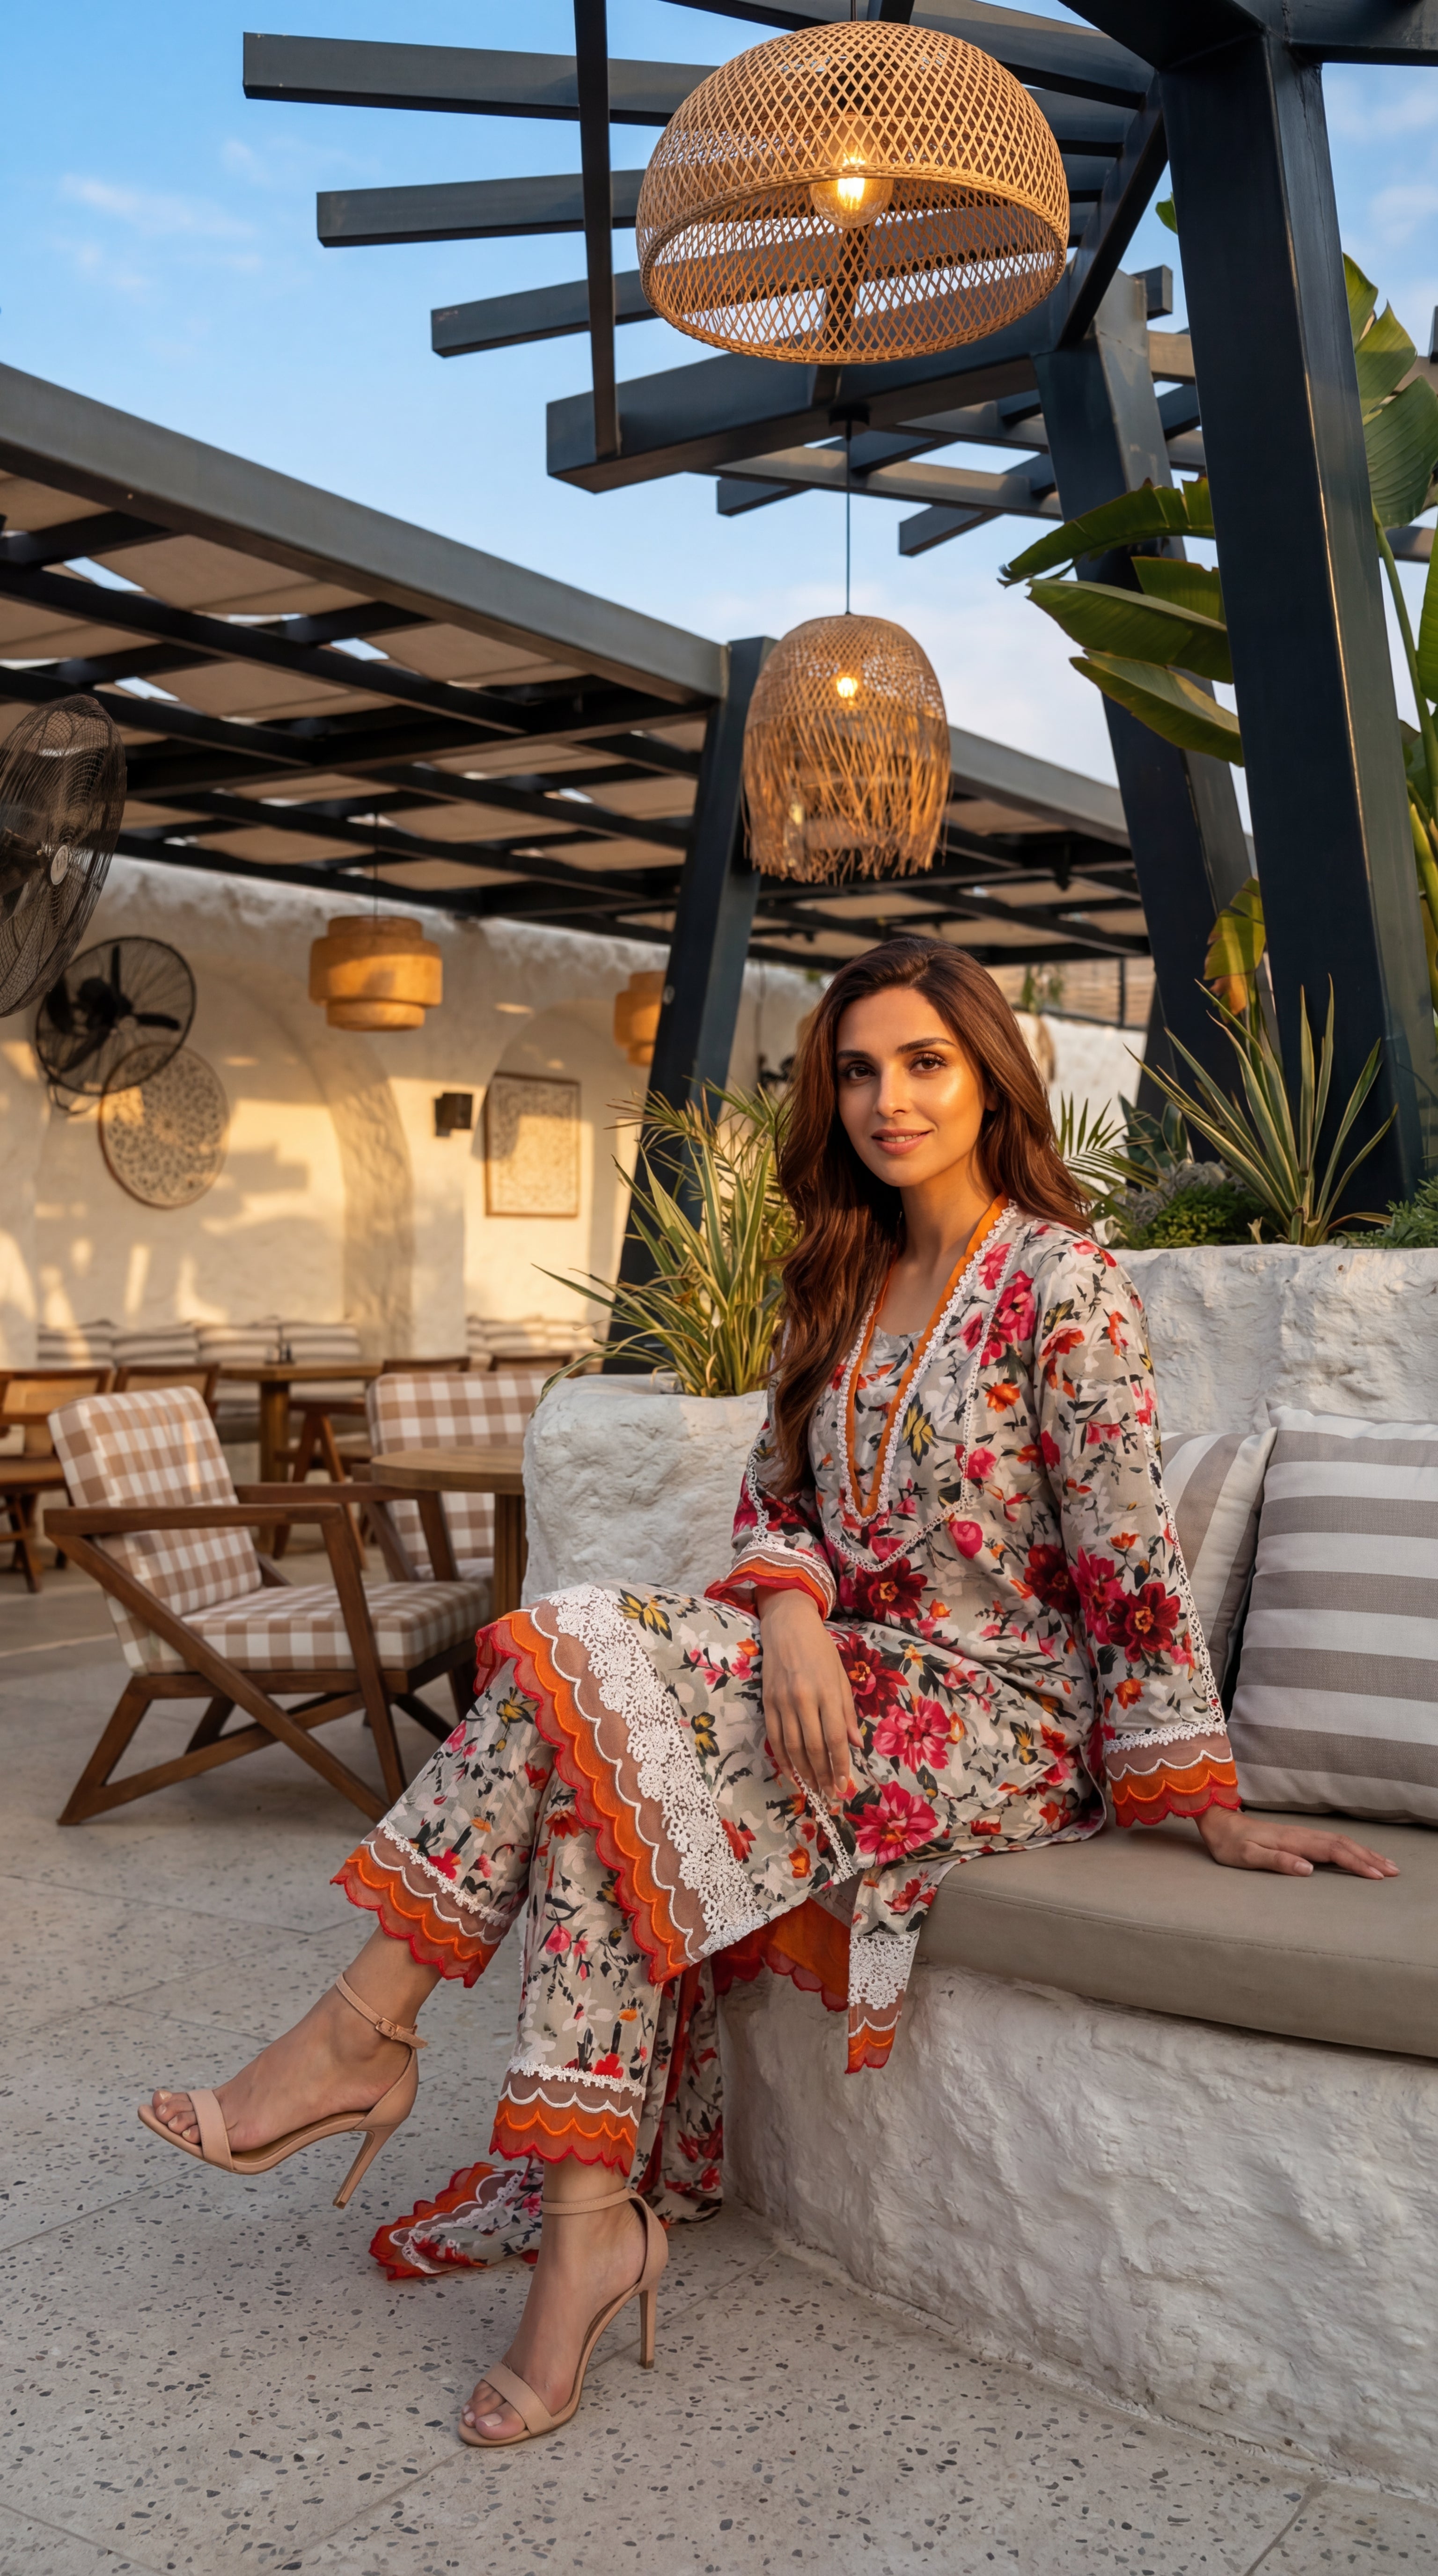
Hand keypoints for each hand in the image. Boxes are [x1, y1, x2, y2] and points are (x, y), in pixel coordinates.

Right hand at [756, 1587, 862, 1807]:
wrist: (787, 1625)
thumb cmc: (820, 1649)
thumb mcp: (840, 1676)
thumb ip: (846, 1711)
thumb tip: (855, 1744)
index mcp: (825, 1691)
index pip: (834, 1737)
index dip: (840, 1765)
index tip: (845, 1785)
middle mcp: (802, 1698)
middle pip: (813, 1747)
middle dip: (824, 1775)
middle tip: (831, 1796)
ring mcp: (781, 1701)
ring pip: (792, 1746)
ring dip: (805, 1773)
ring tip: (814, 1791)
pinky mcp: (766, 1702)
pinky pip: (774, 1737)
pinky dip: (782, 1759)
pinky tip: (792, 1774)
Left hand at [1197, 1807, 1398, 1879]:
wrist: (1217, 1823)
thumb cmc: (1229, 1844)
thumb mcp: (1246, 1856)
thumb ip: (1276, 1861)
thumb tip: (1308, 1870)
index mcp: (1292, 1841)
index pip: (1332, 1852)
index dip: (1356, 1864)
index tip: (1376, 1876)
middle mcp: (1301, 1835)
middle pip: (1343, 1845)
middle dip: (1369, 1857)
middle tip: (1393, 1871)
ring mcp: (1300, 1835)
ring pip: (1339, 1842)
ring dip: (1364, 1852)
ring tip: (1385, 1864)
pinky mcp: (1297, 1837)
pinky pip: (1331, 1842)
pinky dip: (1350, 1848)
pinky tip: (1357, 1854)